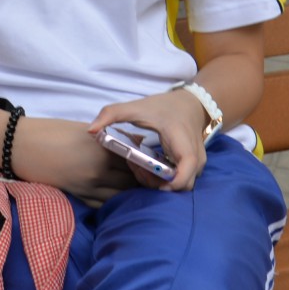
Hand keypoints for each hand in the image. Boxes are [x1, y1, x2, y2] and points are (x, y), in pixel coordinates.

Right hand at [10, 116, 137, 204]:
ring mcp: (90, 185)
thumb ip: (112, 139)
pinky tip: (114, 196)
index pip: (136, 160)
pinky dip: (112, 201)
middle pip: (132, 181)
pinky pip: (104, 204)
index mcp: (104, 148)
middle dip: (140, 180)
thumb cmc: (53, 132)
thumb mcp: (87, 130)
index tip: (150, 163)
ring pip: (121, 196)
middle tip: (145, 178)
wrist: (22, 145)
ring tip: (131, 188)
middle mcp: (100, 169)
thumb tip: (136, 146)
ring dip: (128, 193)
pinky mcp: (79, 196)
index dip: (145, 163)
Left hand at [90, 89, 214, 191]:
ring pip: (181, 185)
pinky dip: (166, 178)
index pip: (184, 175)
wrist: (191, 103)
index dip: (169, 185)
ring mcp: (198, 164)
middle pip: (181, 186)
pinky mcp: (194, 166)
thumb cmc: (164, 106)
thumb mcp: (137, 107)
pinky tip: (150, 167)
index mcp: (183, 144)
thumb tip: (90, 131)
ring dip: (160, 182)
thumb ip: (111, 114)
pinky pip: (181, 180)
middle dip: (158, 185)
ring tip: (141, 167)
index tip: (148, 178)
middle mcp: (195, 158)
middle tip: (138, 171)